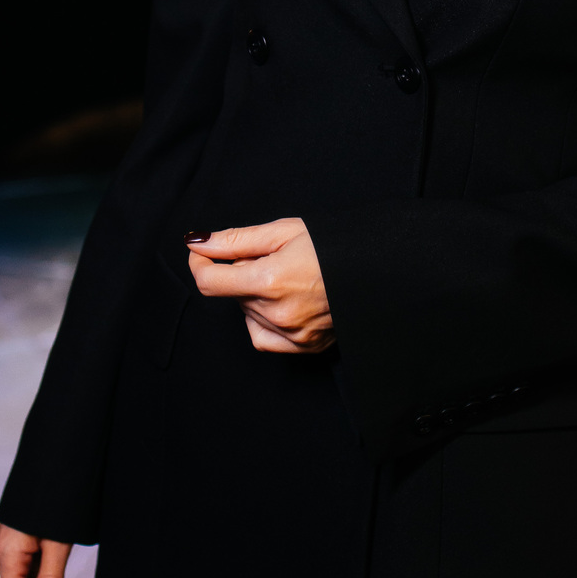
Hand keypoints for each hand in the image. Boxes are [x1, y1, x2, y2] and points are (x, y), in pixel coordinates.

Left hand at [187, 217, 333, 353]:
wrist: (378, 269)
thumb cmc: (335, 244)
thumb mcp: (284, 231)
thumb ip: (236, 240)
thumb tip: (198, 243)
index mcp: (271, 281)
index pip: (210, 283)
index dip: (199, 265)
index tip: (203, 254)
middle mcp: (278, 313)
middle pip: (233, 294)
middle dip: (241, 274)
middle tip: (272, 258)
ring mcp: (292, 334)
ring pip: (247, 314)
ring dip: (254, 296)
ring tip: (287, 278)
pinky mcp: (304, 346)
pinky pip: (262, 337)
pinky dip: (262, 320)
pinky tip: (283, 303)